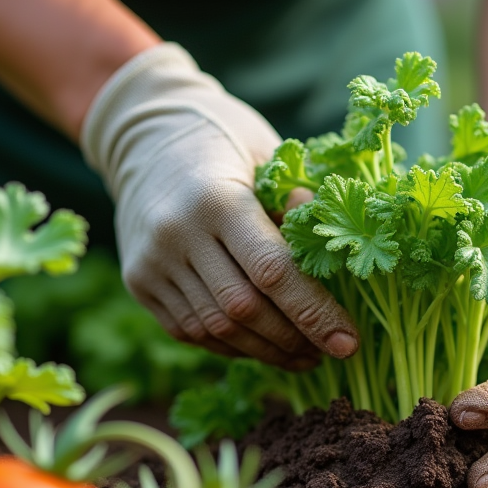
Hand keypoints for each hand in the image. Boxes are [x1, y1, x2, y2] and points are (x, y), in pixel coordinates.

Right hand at [81, 43, 358, 367]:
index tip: (348, 342)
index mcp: (216, 198)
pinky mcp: (139, 281)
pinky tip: (261, 345)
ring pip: (214, 328)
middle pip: (242, 309)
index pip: (272, 271)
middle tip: (330, 351)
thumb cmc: (224, 138)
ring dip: (264, 350)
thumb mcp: (268, 154)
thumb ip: (298, 205)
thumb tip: (335, 256)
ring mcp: (152, 262)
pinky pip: (188, 329)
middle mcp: (177, 234)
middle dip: (292, 339)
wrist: (145, 133)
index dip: (313, 313)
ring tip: (302, 355)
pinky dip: (229, 345)